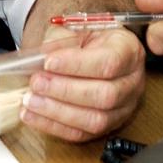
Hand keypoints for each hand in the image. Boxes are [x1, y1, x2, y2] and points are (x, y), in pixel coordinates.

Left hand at [19, 27, 144, 141]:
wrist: (91, 52)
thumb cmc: (87, 39)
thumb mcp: (75, 28)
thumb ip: (60, 39)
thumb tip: (42, 55)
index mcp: (129, 50)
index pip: (109, 62)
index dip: (77, 64)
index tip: (48, 62)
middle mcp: (132, 82)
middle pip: (105, 95)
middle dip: (65, 90)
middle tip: (36, 82)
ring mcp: (123, 108)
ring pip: (95, 119)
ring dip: (57, 112)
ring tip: (31, 100)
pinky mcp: (107, 126)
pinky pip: (82, 134)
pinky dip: (54, 126)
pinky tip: (32, 115)